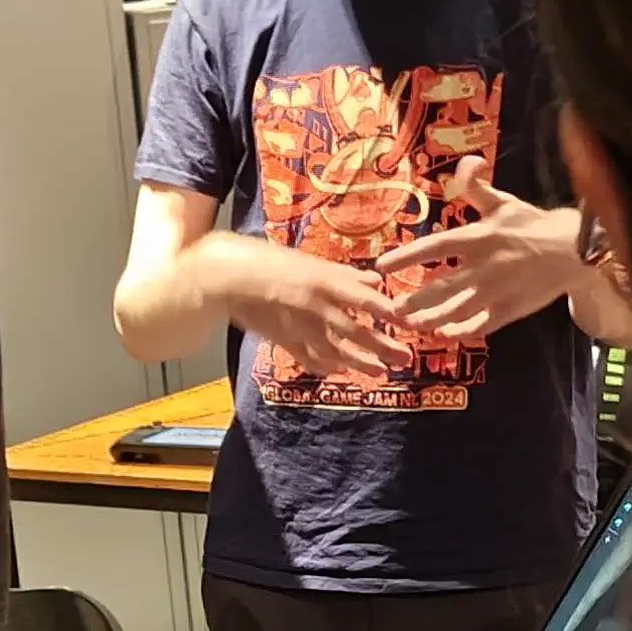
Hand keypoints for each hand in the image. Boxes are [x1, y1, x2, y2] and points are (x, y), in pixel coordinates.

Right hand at [244, 248, 414, 383]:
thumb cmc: (263, 259)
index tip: (407, 321)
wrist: (224, 279)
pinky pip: (310, 358)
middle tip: (405, 359)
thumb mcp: (305, 259)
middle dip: (382, 347)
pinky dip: (326, 367)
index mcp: (323, 281)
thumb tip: (375, 281)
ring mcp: (299, 327)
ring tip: (380, 372)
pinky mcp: (283, 340)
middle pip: (356, 332)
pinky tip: (339, 372)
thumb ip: (341, 274)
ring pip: (336, 351)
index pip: (364, 300)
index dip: (388, 312)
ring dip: (360, 363)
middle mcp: (316, 307)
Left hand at [374, 159, 582, 342]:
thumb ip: (476, 186)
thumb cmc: (532, 224)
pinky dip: (462, 331)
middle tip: (391, 309)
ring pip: (458, 311)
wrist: (572, 249)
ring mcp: (496, 292)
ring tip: (411, 325)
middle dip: (415, 299)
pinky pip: (481, 325)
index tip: (381, 265)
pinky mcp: (509, 310)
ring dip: (432, 319)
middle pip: (442, 287)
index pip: (436, 246)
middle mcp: (484, 267)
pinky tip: (445, 334)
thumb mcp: (502, 202)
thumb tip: (467, 161)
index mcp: (479, 238)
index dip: (407, 256)